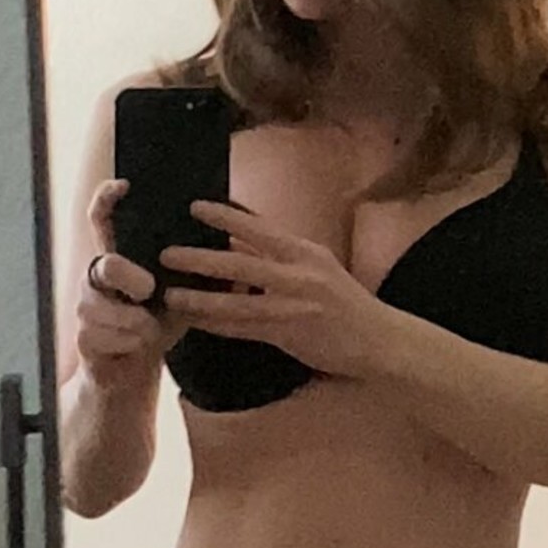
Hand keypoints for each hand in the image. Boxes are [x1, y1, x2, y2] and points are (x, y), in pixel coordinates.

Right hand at [75, 179, 189, 386]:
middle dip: (132, 278)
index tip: (124, 185)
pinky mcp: (81, 338)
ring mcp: (83, 306)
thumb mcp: (181, 299)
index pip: (102, 220)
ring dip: (140, 325)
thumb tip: (238, 261)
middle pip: (108, 265)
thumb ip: (200, 279)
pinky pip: (109, 338)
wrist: (131, 372)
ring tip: (147, 330)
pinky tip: (134, 347)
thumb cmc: (155, 326)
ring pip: (112, 310)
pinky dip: (131, 345)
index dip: (107, 199)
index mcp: (117, 260)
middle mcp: (94, 277)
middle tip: (149, 290)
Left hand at [160, 201, 396, 378]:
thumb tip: (238, 242)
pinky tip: (195, 322)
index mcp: (306, 252)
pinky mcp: (290, 334)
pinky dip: (217, 325)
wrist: (380, 340)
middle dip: (200, 259)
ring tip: (171, 295)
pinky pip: (244, 329)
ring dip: (200, 298)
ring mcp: (294, 306)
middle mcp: (299, 275)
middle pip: (240, 262)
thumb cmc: (348, 304)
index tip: (195, 207)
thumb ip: (281, 256)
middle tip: (167, 254)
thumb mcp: (319, 268)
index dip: (226, 217)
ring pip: (236, 301)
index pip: (260, 228)